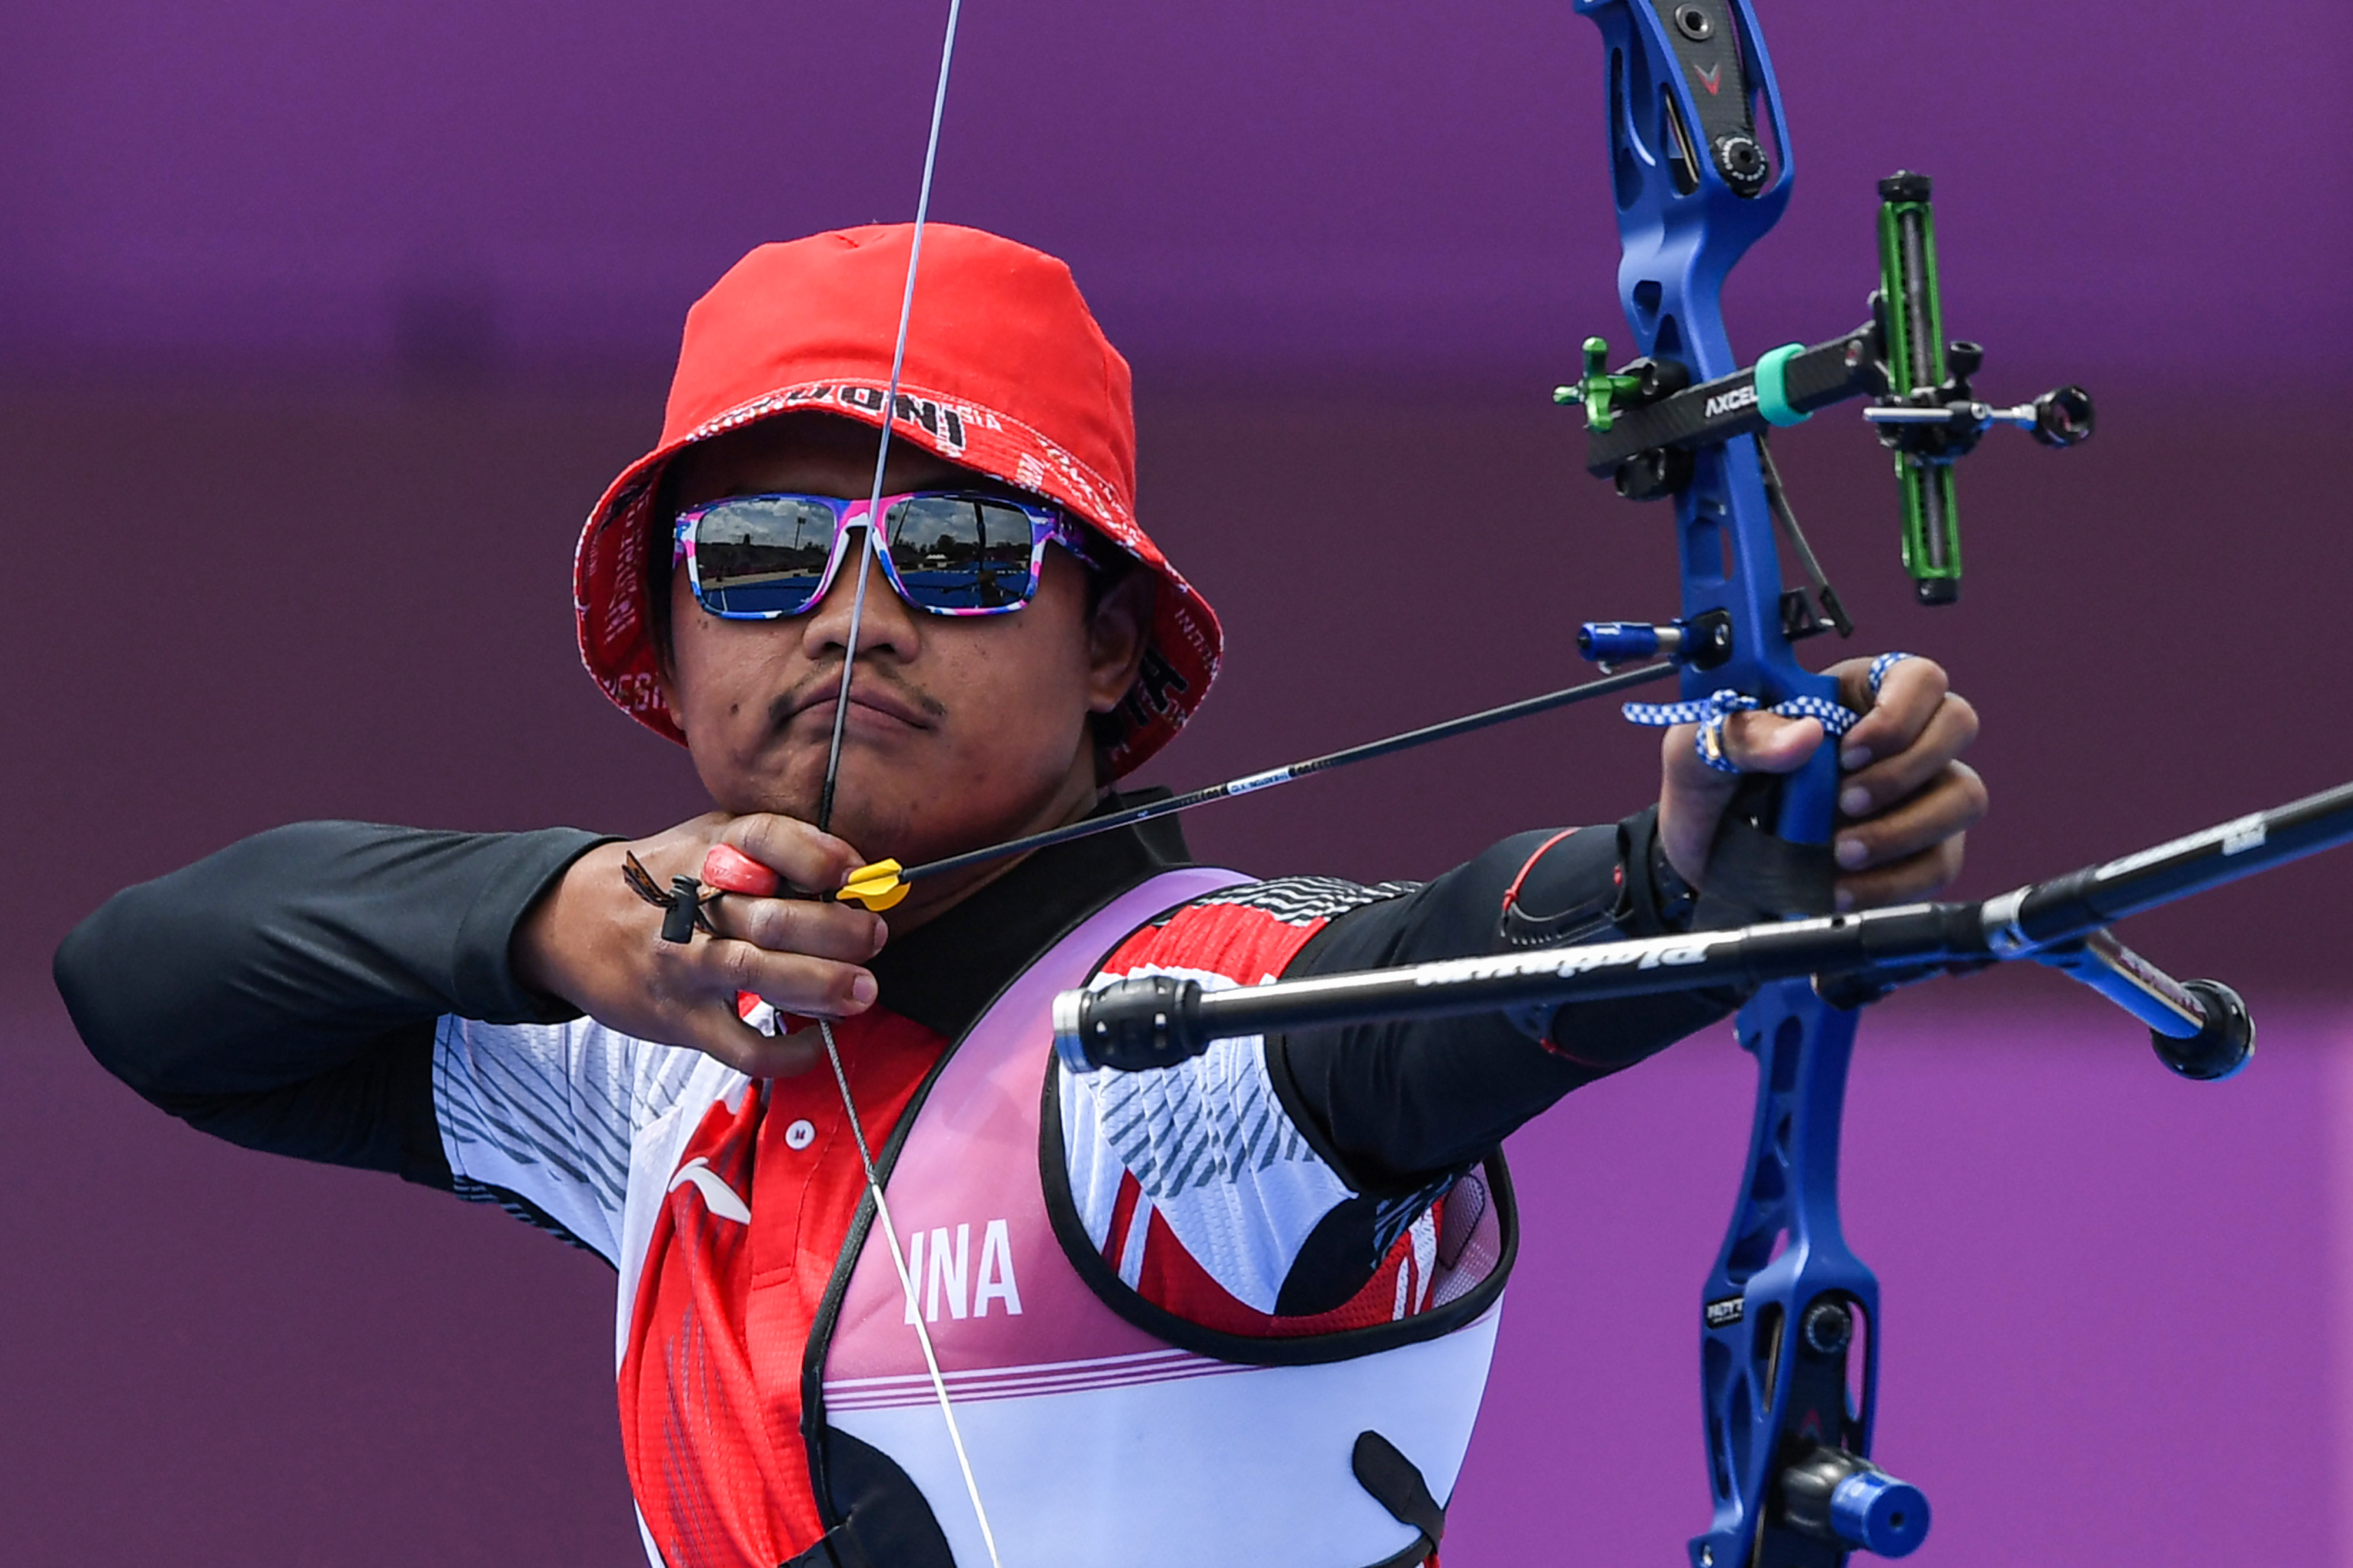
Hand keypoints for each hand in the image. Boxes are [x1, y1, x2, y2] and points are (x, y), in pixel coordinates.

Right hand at [512, 812, 888, 1075]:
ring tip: (863, 990)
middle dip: (839, 931)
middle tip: (873, 939)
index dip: (820, 855)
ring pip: (760, 974)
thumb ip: (772, 849)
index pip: (767, 838)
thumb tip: (855, 876)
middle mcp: (695, 906)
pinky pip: (741, 1045)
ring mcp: (685, 964)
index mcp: (709, 851)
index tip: (857, 874)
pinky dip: (786, 1051)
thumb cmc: (662, 881)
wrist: (570, 922)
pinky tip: (815, 1042)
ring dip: (823, 984)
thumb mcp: (708, 839)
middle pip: (776, 916)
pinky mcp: (681, 1018)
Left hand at [1657, 655, 1986, 911]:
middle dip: (1906, 769)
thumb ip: (1743, 733)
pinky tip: (1842, 888)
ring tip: (1840, 853)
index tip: (1848, 751)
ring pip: (1964, 796)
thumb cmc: (1710, 786)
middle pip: (1957, 726)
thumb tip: (1804, 735)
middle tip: (1845, 802)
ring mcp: (1916, 796)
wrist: (1701, 860)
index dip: (1899, 710)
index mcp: (1851, 695)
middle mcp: (1897, 740)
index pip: (1917, 677)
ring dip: (1907, 828)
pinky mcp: (1916, 853)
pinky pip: (1940, 863)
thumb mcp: (1702, 749)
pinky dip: (1894, 882)